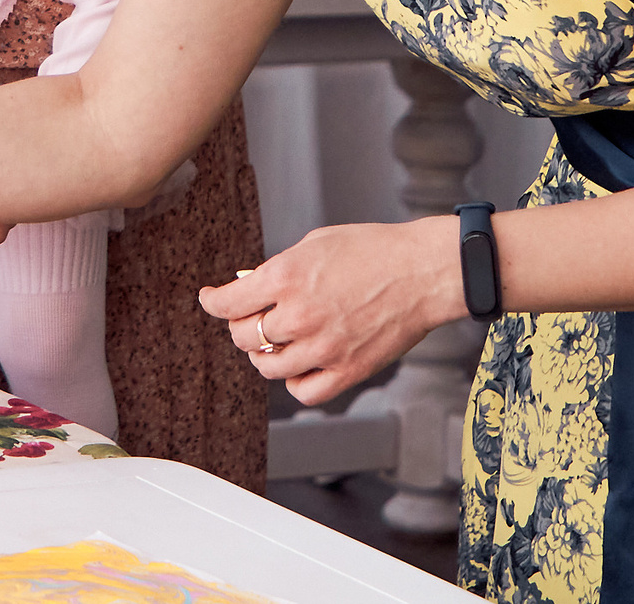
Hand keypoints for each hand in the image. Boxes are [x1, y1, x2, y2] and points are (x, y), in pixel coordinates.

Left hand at [198, 216, 465, 405]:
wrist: (423, 272)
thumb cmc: (374, 250)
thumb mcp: (315, 242)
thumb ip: (279, 268)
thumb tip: (253, 286)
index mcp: (285, 277)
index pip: (227, 303)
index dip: (212, 302)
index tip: (210, 299)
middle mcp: (299, 315)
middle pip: (244, 337)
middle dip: (240, 326)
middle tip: (249, 319)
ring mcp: (322, 348)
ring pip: (268, 367)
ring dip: (265, 354)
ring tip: (276, 341)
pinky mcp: (347, 371)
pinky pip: (303, 391)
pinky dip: (295, 381)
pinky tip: (300, 365)